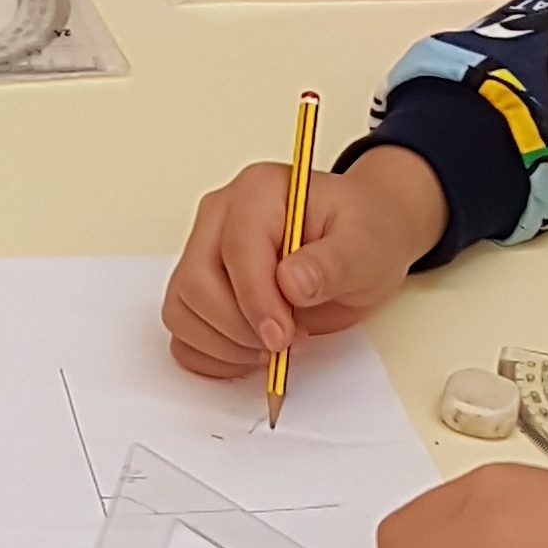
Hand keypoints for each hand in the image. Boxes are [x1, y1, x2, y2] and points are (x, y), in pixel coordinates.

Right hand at [161, 144, 443, 377]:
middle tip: (285, 345)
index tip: (283, 338)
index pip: (236, 249)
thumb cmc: (363, 235)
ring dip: (224, 346)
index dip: (256, 301)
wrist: (360, 245)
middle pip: (196, 283)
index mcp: (258, 191)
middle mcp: (220, 216)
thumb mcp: (366, 246)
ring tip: (273, 349)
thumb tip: (292, 282)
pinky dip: (210, 355)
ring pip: (181, 310)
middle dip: (238, 329)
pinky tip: (249, 355)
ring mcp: (203, 251)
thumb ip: (332, 263)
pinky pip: (182, 331)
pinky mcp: (198, 287)